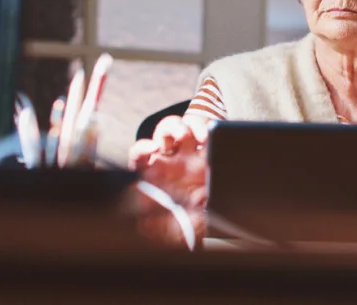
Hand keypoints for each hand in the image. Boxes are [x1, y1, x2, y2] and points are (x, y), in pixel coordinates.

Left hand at [128, 115, 209, 246]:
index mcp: (157, 177)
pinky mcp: (212, 155)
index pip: (141, 156)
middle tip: (180, 136)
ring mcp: (193, 157)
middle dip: (171, 128)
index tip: (153, 150)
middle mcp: (174, 162)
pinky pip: (208, 132)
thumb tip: (144, 220)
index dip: (143, 149)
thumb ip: (155, 226)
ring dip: (189, 126)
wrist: (215, 229)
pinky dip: (207, 129)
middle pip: (165, 133)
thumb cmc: (187, 228)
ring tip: (198, 136)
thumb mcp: (169, 230)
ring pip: (186, 127)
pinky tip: (209, 139)